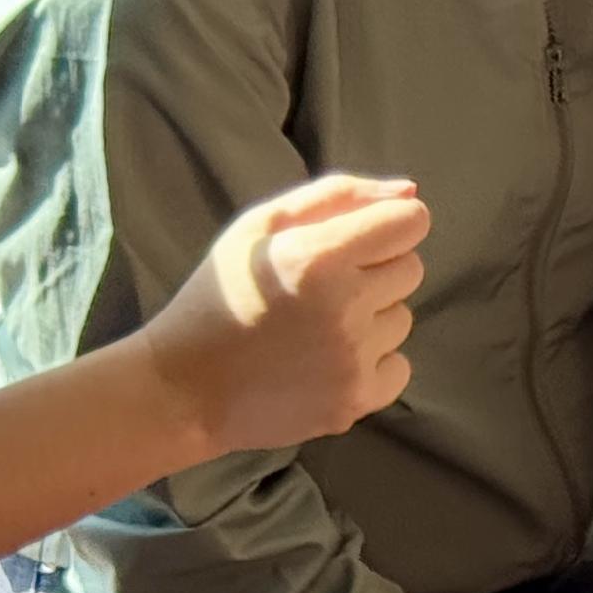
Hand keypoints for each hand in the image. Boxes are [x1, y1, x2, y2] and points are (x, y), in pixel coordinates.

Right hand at [141, 172, 427, 456]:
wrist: (181, 390)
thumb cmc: (220, 297)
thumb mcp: (258, 227)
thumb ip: (339, 196)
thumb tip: (411, 191)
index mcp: (317, 256)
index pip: (411, 222)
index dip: (387, 227)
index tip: (357, 242)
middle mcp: (343, 307)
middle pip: (410, 269)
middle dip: (374, 272)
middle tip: (321, 290)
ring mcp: (352, 359)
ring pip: (402, 319)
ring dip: (370, 320)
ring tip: (312, 330)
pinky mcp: (356, 401)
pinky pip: (398, 367)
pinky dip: (370, 365)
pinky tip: (323, 364)